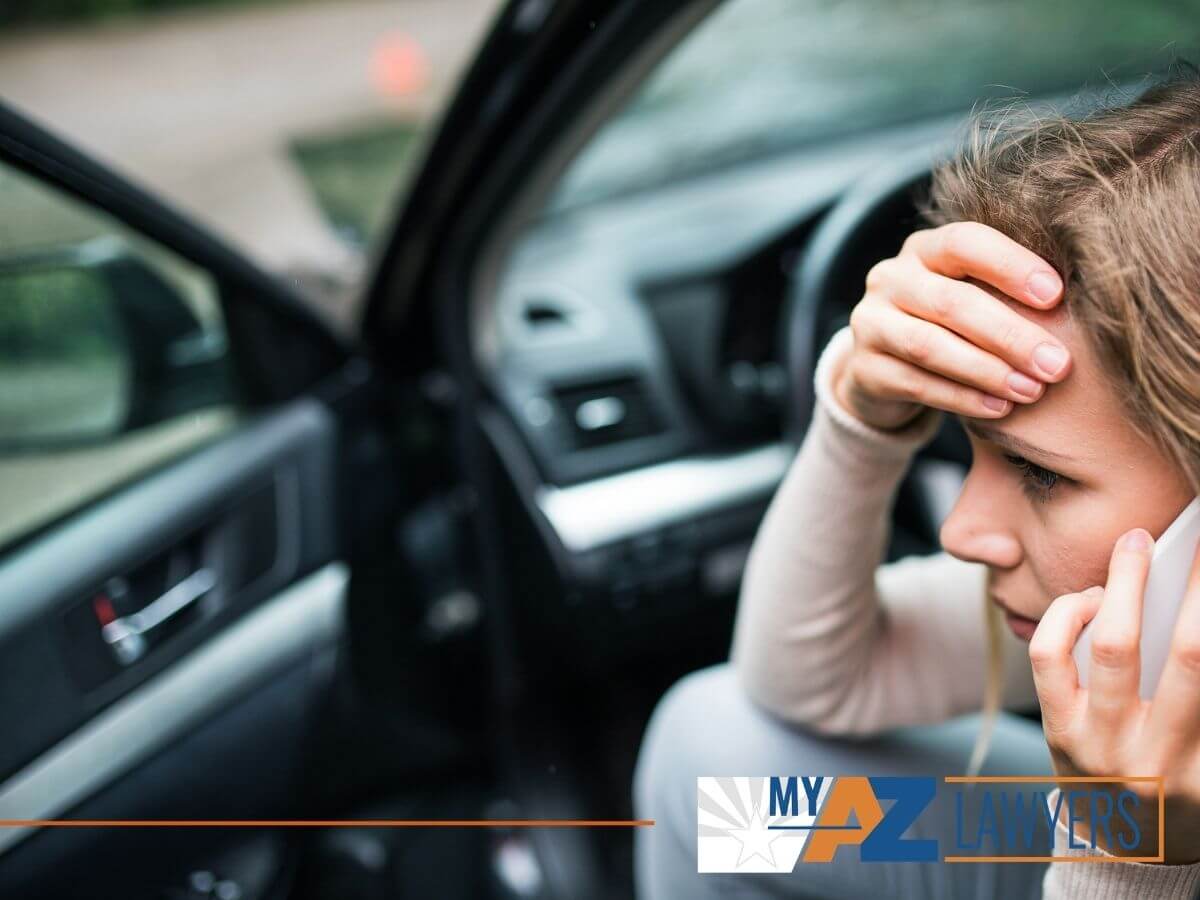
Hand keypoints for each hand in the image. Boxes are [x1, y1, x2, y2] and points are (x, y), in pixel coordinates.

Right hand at [834, 221, 1072, 430]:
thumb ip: (1008, 293)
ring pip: (929, 346)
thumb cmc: (951, 325)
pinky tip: (999, 408)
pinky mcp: (864, 369)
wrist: (885, 367)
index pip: (964, 243)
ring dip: (987, 370)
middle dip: (1010, 334)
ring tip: (1032, 390)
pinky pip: (916, 384)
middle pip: (950, 302)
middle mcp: (890, 279)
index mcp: (924, 249)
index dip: (1010, 266)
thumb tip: (1080, 305)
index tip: (1056, 296)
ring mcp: (870, 323)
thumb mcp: (974, 296)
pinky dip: (962, 398)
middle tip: (1057, 364)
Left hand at [1029, 527, 1199, 862]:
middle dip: (1186, 588)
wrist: (1127, 852)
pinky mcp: (1056, 731)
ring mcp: (1098, 743)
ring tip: (1132, 552)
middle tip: (1172, 539)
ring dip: (1119, 587)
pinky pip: (1049, 658)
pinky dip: (1066, 616)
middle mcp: (1155, 753)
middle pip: (1182, 654)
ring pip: (1105, 647)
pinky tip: (1088, 599)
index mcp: (1199, 760)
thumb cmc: (1184, 795)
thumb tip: (1195, 621)